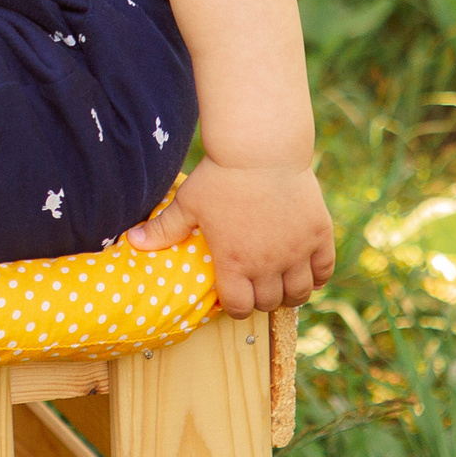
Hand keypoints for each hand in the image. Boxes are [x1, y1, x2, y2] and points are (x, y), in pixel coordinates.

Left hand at [126, 157, 333, 316]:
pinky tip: (306, 268)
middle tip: (254, 286)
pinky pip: (324, 270)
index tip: (231, 296)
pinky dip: (317, 275)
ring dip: (289, 293)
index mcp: (234, 262)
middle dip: (260, 299)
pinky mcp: (318, 235)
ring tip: (281, 282)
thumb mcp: (188, 202)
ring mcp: (297, 251)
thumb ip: (164, 228)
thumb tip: (131, 240)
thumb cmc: (220, 176)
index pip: (238, 306)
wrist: (261, 150)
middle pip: (269, 302)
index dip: (233, 306)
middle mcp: (268, 264)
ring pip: (299, 293)